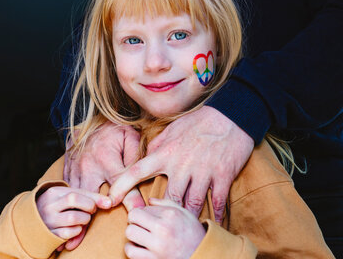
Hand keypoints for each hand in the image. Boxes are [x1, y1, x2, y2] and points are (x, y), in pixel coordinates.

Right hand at [36, 186, 110, 244]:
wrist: (31, 221)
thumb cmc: (57, 206)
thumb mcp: (66, 195)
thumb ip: (86, 195)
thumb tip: (109, 202)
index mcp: (54, 192)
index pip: (78, 192)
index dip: (95, 198)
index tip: (108, 203)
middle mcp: (49, 205)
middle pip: (74, 200)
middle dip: (89, 206)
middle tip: (91, 210)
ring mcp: (48, 220)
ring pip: (73, 218)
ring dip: (84, 219)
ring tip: (84, 219)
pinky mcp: (49, 234)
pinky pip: (68, 233)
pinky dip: (77, 231)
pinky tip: (76, 228)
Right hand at [63, 122, 145, 248]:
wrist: (91, 120)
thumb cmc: (116, 131)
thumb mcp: (130, 137)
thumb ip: (136, 157)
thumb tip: (145, 174)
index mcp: (107, 158)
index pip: (121, 182)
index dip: (131, 198)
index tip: (137, 212)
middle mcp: (89, 165)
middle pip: (90, 195)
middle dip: (90, 213)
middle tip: (88, 232)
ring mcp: (76, 169)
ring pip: (75, 196)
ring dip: (75, 214)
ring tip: (75, 235)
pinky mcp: (68, 171)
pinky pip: (66, 191)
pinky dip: (66, 206)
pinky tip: (67, 220)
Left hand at [109, 106, 253, 221]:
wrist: (232, 115)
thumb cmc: (200, 120)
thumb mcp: (173, 128)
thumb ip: (157, 145)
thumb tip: (144, 156)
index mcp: (166, 152)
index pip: (136, 171)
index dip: (121, 187)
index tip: (110, 200)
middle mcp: (181, 164)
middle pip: (167, 198)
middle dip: (162, 213)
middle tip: (158, 225)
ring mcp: (203, 171)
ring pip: (191, 203)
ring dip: (187, 217)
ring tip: (184, 227)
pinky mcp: (222, 175)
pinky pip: (217, 201)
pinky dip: (215, 215)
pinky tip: (211, 222)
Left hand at [125, 198, 205, 258]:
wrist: (202, 255)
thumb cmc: (193, 234)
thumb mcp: (185, 213)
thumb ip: (166, 203)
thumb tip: (149, 200)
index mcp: (171, 215)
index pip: (144, 207)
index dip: (143, 212)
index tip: (147, 218)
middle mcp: (164, 229)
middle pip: (133, 217)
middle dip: (134, 220)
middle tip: (139, 225)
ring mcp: (158, 246)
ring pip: (130, 233)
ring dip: (132, 234)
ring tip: (139, 236)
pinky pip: (131, 252)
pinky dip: (131, 249)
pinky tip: (139, 247)